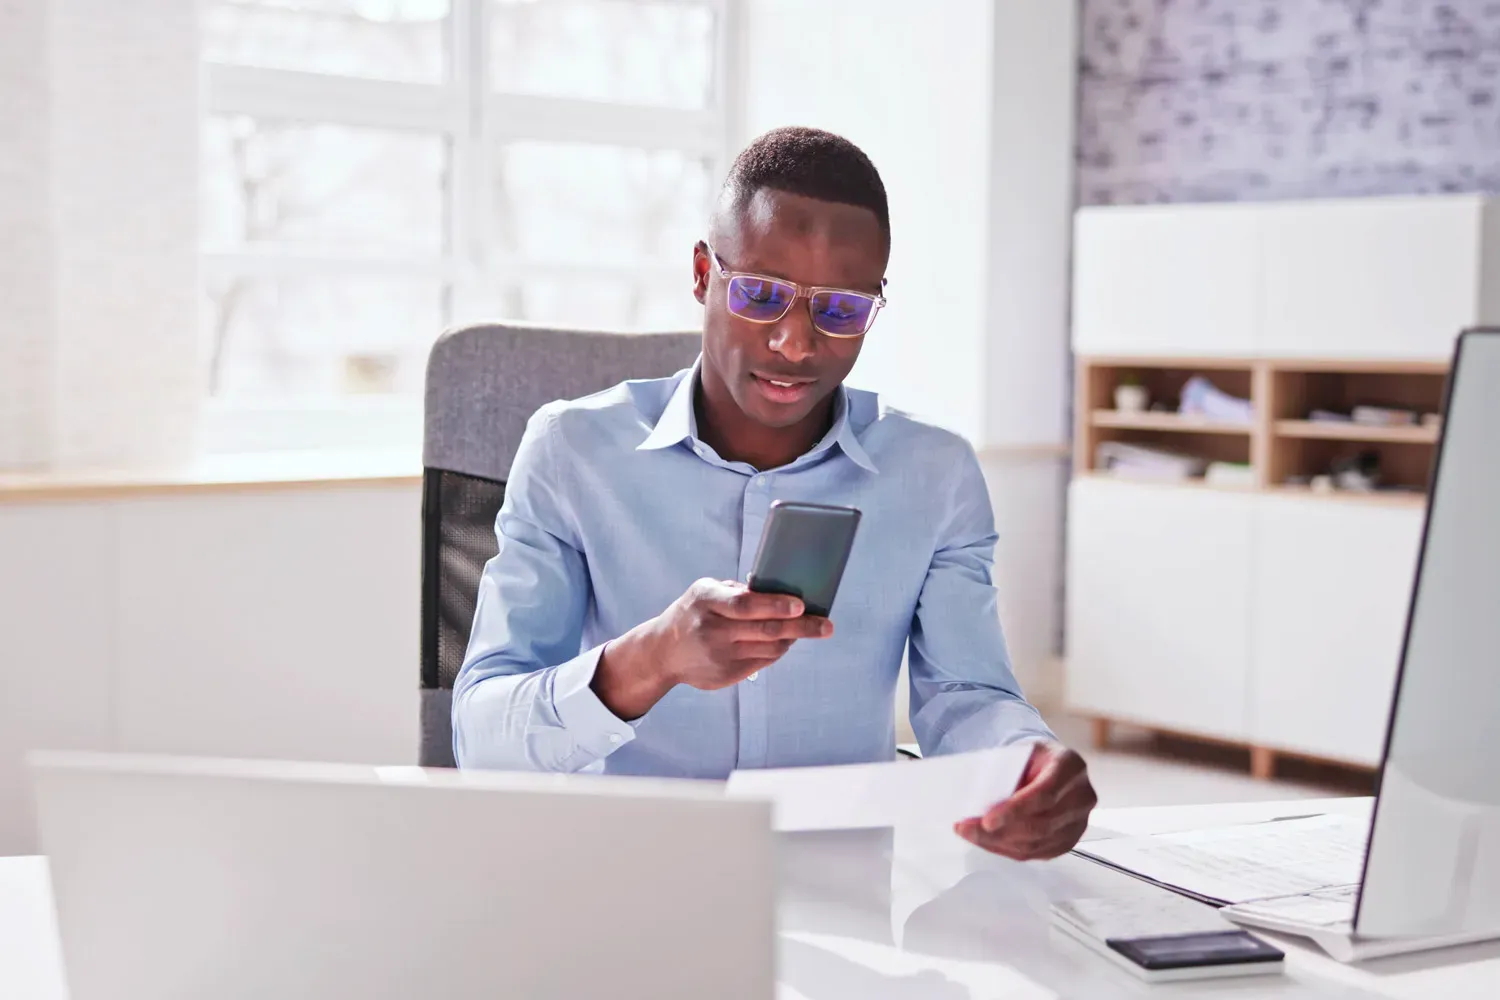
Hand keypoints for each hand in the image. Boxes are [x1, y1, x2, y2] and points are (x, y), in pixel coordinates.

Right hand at [593, 579, 830, 718]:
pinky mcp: (726, 675)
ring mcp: (719, 655)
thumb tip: (778, 589)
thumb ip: (737, 591)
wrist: (663, 652)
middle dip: (801, 627)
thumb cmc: (694, 612)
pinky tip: (787, 640)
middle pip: (765, 629)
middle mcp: (712, 629)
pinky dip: (779, 650)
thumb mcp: (706, 592)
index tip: (801, 604)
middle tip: (827, 626)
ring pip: (769, 648)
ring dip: (793, 638)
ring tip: (811, 629)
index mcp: (706, 600)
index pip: (745, 605)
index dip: (775, 605)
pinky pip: (763, 661)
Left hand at [953, 741, 1096, 860]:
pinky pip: (1038, 853)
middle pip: (1039, 824)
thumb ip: (1005, 772)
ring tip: (972, 835)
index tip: (987, 820)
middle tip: (968, 829)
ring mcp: (1080, 821)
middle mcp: (1081, 796)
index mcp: (1070, 766)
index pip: (1044, 794)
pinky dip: (1010, 850)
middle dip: (999, 831)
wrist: (1050, 766)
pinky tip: (990, 842)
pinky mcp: (1070, 840)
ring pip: (1037, 843)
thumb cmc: (1033, 759)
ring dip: (1000, 843)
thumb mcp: (1019, 753)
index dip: (1014, 811)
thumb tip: (979, 800)